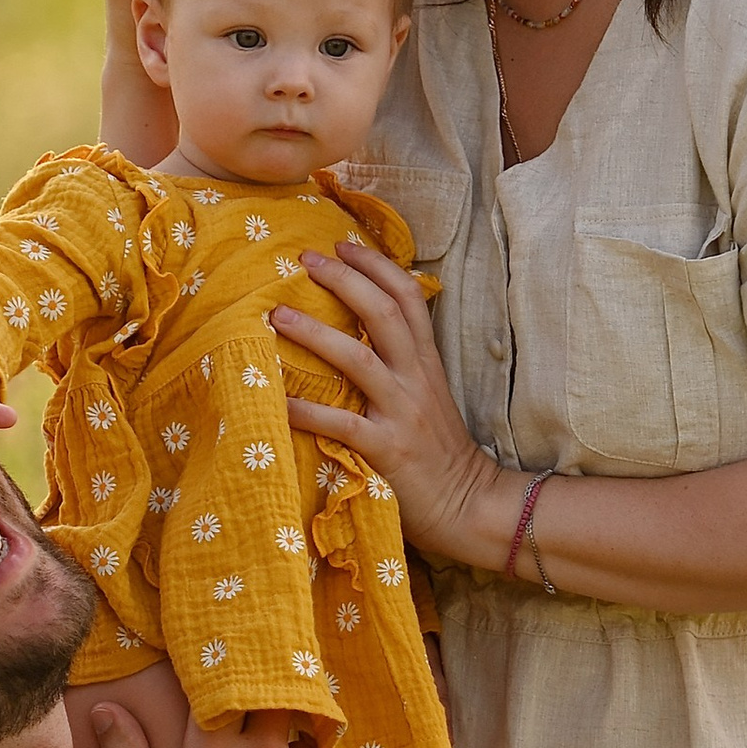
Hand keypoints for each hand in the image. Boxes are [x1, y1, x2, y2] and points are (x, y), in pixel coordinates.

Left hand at [271, 241, 513, 568]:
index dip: (376, 265)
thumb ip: (403, 363)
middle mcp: (416, 378)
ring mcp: (402, 412)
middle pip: (383, 313)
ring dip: (316, 334)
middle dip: (344, 280)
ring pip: (358, 359)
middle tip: (305, 260)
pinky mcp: (387, 449)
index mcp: (426, 361)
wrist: (471, 504)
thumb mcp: (429, 395)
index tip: (343, 244)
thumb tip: (359, 332)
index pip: (408, 296)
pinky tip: (275, 400)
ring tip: (277, 315)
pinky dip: (306, 411)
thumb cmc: (440, 450)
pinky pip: (341, 424)